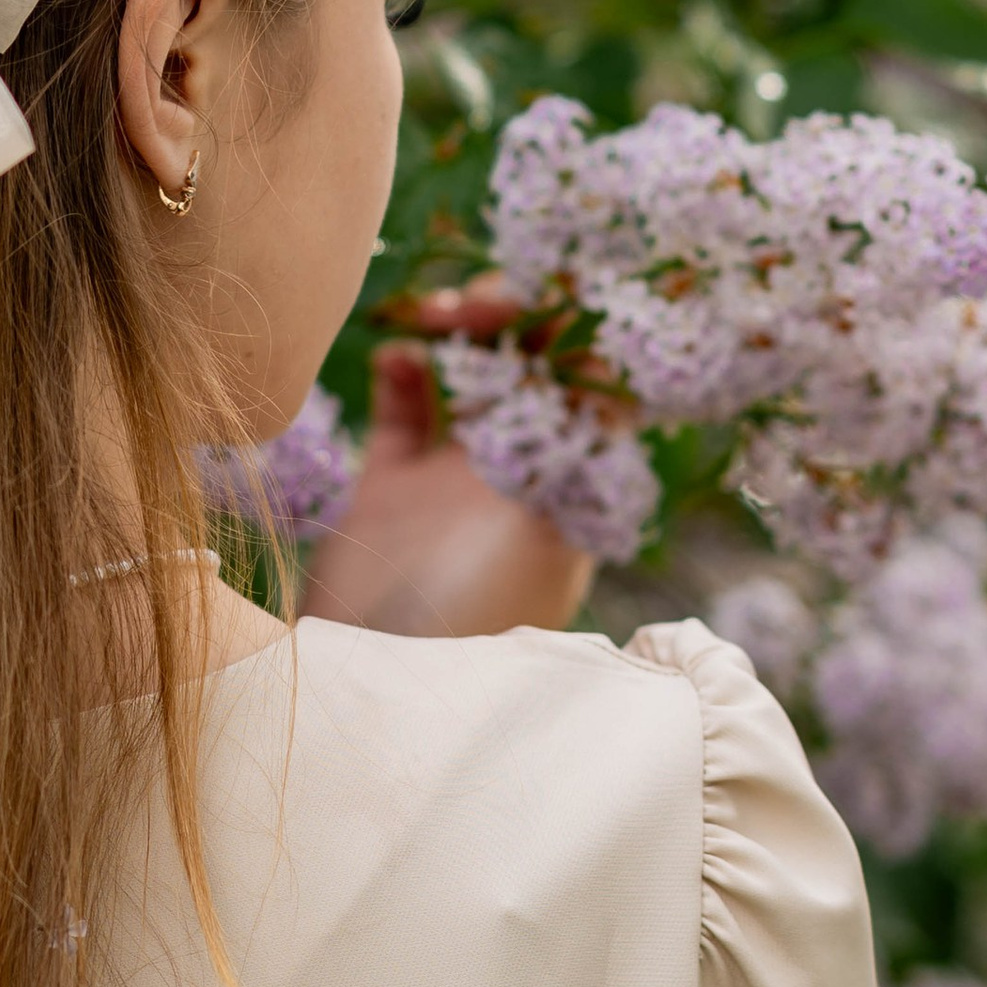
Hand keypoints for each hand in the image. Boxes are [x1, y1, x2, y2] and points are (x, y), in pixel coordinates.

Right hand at [300, 280, 595, 640]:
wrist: (375, 693)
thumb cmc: (470, 623)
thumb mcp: (539, 537)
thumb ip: (569, 456)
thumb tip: (611, 374)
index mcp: (572, 488)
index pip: (594, 387)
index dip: (577, 332)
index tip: (549, 293)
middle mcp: (523, 479)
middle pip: (535, 370)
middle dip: (518, 320)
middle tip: (478, 303)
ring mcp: (457, 486)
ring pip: (473, 378)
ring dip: (462, 332)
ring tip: (437, 314)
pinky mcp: (393, 494)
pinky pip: (404, 409)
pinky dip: (403, 370)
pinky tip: (396, 355)